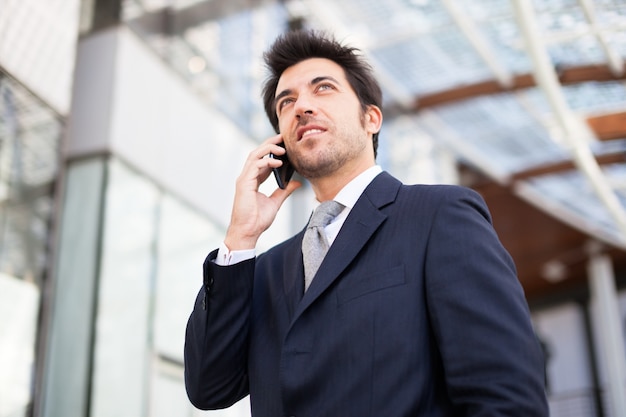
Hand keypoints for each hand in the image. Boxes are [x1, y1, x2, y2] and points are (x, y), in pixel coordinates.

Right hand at [224, 134, 300, 249]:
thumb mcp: (275, 202)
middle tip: (283, 137)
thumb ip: (285, 191)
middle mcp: (247, 177)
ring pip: (254, 155)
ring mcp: (244, 179)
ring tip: (282, 148)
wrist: (248, 231)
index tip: (284, 146)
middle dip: (270, 143)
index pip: (262, 160)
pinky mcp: (243, 183)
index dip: (272, 151)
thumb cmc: (257, 220)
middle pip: (257, 153)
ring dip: (268, 149)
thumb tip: (297, 183)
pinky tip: (278, 162)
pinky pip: (254, 165)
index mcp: (253, 180)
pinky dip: (266, 161)